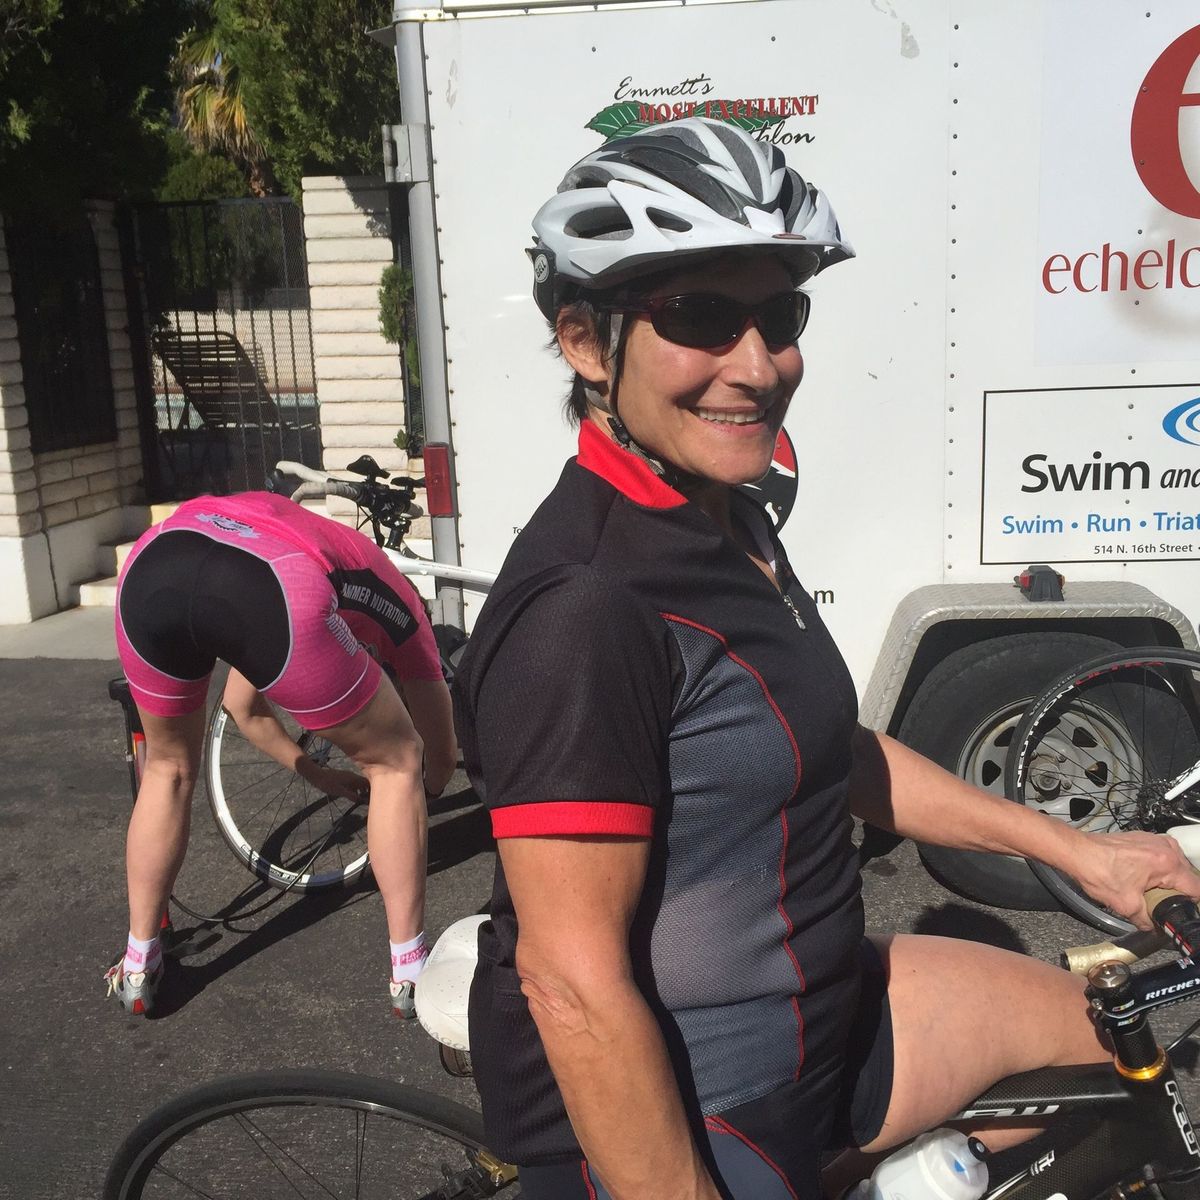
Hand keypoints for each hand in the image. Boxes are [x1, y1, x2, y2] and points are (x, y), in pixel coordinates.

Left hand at [311, 766, 368, 802]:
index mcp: (353, 778)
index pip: (367, 782)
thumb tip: (361, 801)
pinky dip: (354, 789)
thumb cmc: (328, 784)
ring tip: (360, 799)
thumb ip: (351, 796)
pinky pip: (352, 784)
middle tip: (366, 800)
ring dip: (360, 791)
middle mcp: (352, 776)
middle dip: (366, 791)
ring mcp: (347, 777)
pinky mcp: (343, 778)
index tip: (372, 798)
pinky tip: (351, 795)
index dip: (371, 790)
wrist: (317, 776)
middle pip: (364, 783)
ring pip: (358, 784)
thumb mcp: (340, 791)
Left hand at [1069, 830, 1199, 928]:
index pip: (1196, 889)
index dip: (1191, 905)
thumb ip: (1147, 920)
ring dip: (1168, 880)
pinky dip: (1158, 869)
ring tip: (1152, 892)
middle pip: (1187, 876)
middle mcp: (1166, 848)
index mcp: (1168, 863)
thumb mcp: (1127, 906)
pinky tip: (1143, 879)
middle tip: (1164, 904)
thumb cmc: (1098, 871)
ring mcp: (1155, 840)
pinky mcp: (1144, 838)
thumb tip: (1154, 928)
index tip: (1183, 912)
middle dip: (1178, 892)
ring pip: (1175, 865)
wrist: (1077, 852)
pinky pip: (1161, 856)